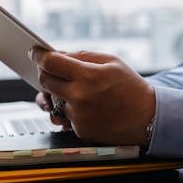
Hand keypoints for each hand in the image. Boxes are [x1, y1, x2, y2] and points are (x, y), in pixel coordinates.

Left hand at [30, 48, 155, 145]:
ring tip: (67, 88)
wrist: (148, 117)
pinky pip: (63, 117)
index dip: (39, 55)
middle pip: (45, 81)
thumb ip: (82, 56)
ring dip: (54, 93)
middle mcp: (80, 97)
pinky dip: (68, 110)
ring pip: (50, 102)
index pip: (51, 62)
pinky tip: (81, 105)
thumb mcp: (111, 61)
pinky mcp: (80, 130)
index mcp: (88, 76)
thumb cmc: (131, 87)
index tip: (34, 52)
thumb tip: (58, 54)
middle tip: (50, 69)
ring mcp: (79, 116)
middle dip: (45, 73)